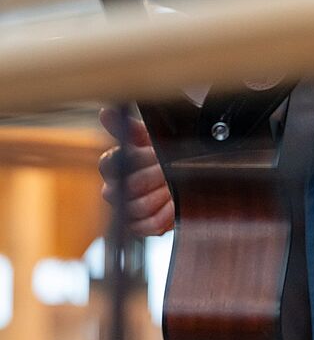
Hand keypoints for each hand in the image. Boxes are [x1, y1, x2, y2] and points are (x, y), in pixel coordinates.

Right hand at [98, 107, 174, 236]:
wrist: (180, 174)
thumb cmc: (161, 153)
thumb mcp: (150, 137)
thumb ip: (130, 128)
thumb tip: (106, 112)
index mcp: (112, 165)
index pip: (111, 162)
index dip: (138, 158)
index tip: (156, 152)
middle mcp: (113, 189)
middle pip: (131, 185)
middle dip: (157, 175)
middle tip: (172, 169)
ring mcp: (124, 210)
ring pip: (140, 206)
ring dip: (163, 195)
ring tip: (175, 186)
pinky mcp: (137, 227)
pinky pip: (148, 225)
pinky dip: (165, 215)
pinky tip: (174, 204)